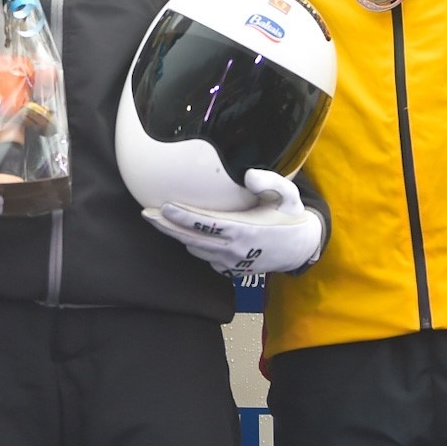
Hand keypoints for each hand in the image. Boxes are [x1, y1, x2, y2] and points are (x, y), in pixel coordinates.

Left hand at [145, 169, 324, 273]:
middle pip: (191, 239)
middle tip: (146, 213)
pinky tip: (188, 232)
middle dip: (166, 227)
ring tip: (162, 219)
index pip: (207, 224)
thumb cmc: (291, 216)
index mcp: (245, 231)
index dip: (183, 217)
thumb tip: (248, 175)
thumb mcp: (289, 195)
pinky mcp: (231, 270)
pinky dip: (196, 245)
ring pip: (195, 249)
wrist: (300, 248)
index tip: (164, 206)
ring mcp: (231, 263)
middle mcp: (234, 250)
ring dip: (179, 235)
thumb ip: (271, 182)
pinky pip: (205, 258)